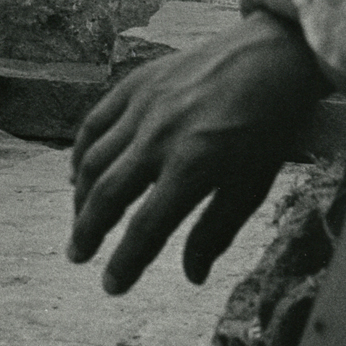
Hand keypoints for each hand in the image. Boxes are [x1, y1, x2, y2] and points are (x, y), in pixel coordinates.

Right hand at [68, 12, 324, 294]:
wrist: (268, 59)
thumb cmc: (266, 128)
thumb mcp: (251, 186)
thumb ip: (216, 231)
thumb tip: (192, 276)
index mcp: (193, 167)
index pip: (146, 228)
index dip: (125, 262)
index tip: (111, 286)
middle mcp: (160, 137)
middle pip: (108, 194)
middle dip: (88, 231)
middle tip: (76, 255)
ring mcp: (143, 107)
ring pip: (95, 159)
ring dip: (81, 196)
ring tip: (79, 221)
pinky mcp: (135, 84)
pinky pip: (95, 122)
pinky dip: (81, 150)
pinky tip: (78, 172)